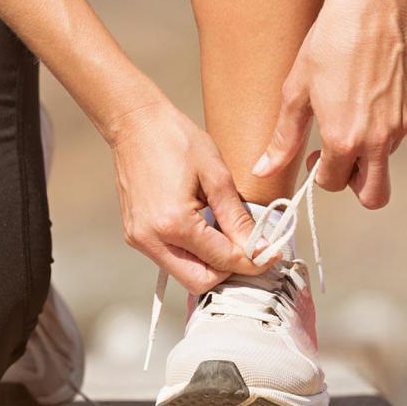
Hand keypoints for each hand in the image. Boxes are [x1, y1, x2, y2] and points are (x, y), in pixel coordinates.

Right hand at [110, 102, 271, 293]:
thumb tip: (259, 248)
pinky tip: (203, 227)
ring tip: (225, 234)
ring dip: (210, 262)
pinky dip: (192, 253)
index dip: (253, 261)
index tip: (272, 253)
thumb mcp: (217, 175)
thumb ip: (237, 218)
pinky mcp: (135, 235)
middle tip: (248, 249)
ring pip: (184, 274)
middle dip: (228, 270)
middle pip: (200, 282)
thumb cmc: (175, 139)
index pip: (222, 261)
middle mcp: (151, 239)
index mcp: (173, 223)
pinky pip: (169, 259)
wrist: (134, 123)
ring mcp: (139, 239)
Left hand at [253, 0, 406, 208]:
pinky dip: (383, 129)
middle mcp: (379, 139)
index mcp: (344, 140)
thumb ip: (282, 139)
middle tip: (336, 159)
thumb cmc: (330, 45)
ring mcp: (403, 125)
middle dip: (353, 186)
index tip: (313, 158)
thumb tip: (262, 169)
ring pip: (385, 161)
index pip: (333, 183)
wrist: (371, 9)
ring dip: (366, 152)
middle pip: (374, 195)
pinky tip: (367, 101)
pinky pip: (399, 135)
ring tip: (348, 117)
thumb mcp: (296, 94)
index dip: (319, 175)